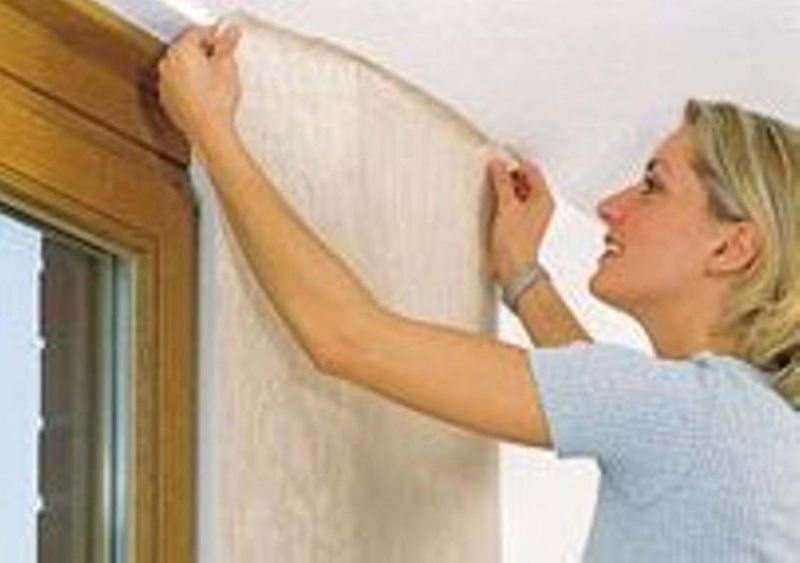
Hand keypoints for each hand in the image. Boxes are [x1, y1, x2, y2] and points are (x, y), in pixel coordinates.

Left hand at [157, 23, 241, 142]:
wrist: (208, 132)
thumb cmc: (216, 103)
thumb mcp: (227, 68)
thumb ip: (226, 45)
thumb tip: (229, 33)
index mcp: (181, 51)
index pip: (196, 32)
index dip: (213, 35)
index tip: (223, 40)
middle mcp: (167, 65)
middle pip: (185, 49)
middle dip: (202, 51)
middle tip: (220, 60)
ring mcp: (164, 83)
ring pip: (180, 67)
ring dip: (194, 68)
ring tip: (213, 79)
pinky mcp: (166, 100)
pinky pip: (177, 84)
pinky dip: (188, 84)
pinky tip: (203, 93)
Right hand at [486, 153, 554, 286]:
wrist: (513, 269)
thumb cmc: (515, 244)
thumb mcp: (507, 206)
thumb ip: (502, 182)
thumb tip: (498, 166)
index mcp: (544, 199)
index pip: (532, 170)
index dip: (516, 160)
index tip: (501, 155)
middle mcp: (540, 206)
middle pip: (526, 180)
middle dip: (510, 172)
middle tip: (494, 167)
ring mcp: (531, 216)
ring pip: (519, 191)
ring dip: (506, 185)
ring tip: (492, 181)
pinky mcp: (520, 224)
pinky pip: (514, 203)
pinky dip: (504, 197)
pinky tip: (494, 197)